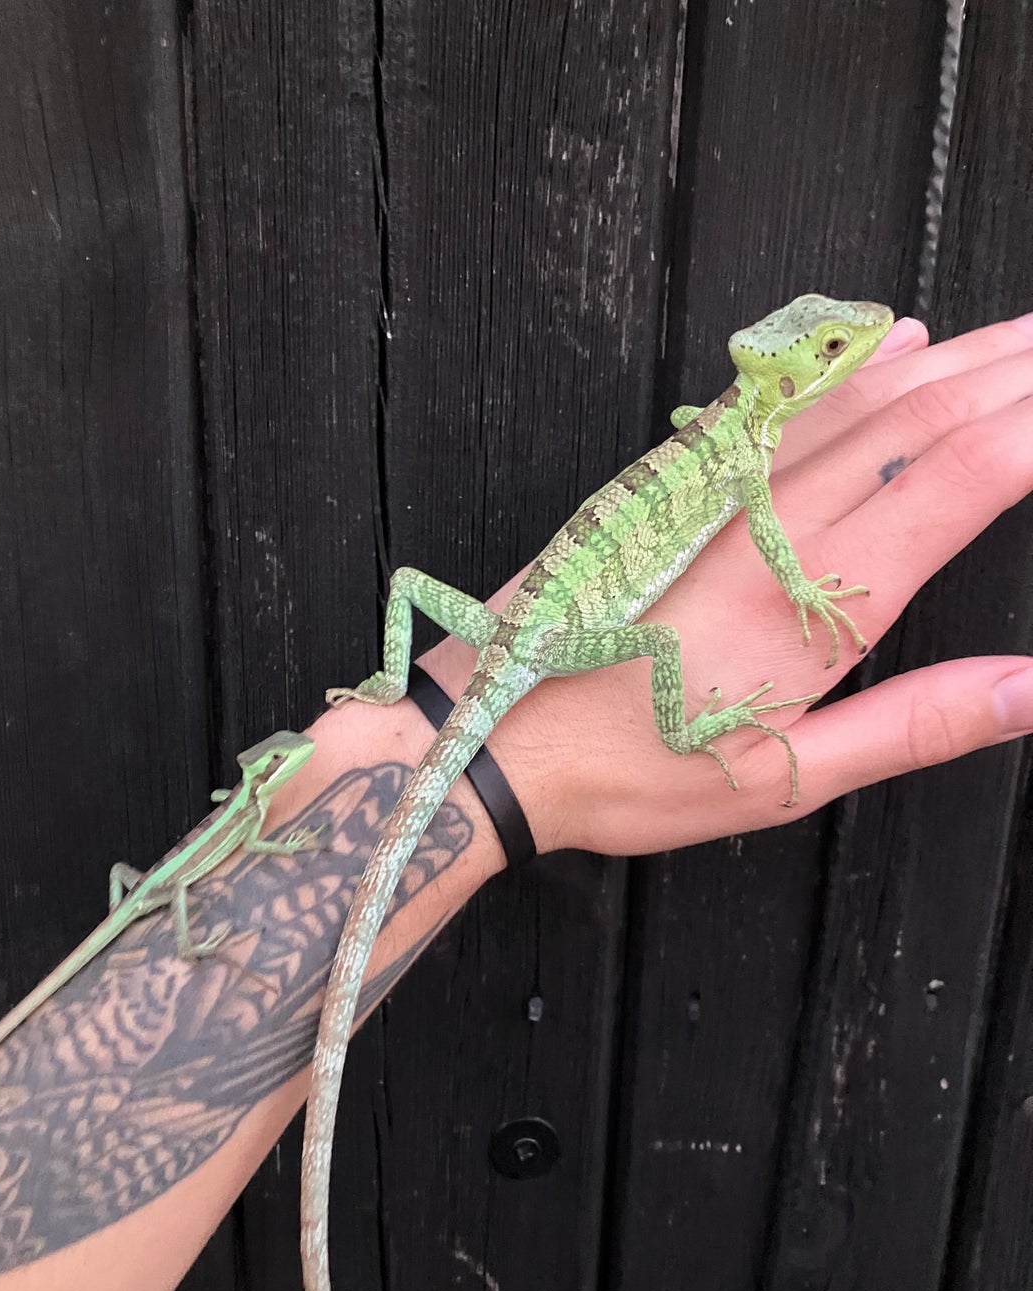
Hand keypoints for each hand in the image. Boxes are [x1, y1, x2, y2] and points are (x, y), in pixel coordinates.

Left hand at [421, 311, 1032, 855]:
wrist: (488, 734)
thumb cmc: (634, 770)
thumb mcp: (783, 778)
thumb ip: (916, 725)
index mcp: (814, 597)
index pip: (963, 474)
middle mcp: (773, 519)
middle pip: (923, 412)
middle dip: (1016, 371)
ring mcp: (717, 488)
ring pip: (857, 395)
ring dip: (952, 356)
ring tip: (1020, 335)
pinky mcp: (672, 479)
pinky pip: (778, 402)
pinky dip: (849, 367)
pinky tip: (891, 339)